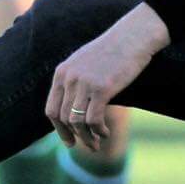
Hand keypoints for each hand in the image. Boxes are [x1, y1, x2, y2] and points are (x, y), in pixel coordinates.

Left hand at [46, 3, 170, 152]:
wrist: (133, 37)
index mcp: (62, 73)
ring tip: (98, 143)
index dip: (59, 130)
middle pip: (63, 119)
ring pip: (77, 122)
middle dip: (74, 137)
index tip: (69, 141)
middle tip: (90, 146)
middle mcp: (69, 78)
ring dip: (87, 138)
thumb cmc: (112, 51)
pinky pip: (93, 119)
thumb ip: (75, 82)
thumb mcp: (85, 63)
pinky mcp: (101, 89)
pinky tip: (105, 132)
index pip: (51, 110)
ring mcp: (84, 83)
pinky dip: (98, 130)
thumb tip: (74, 108)